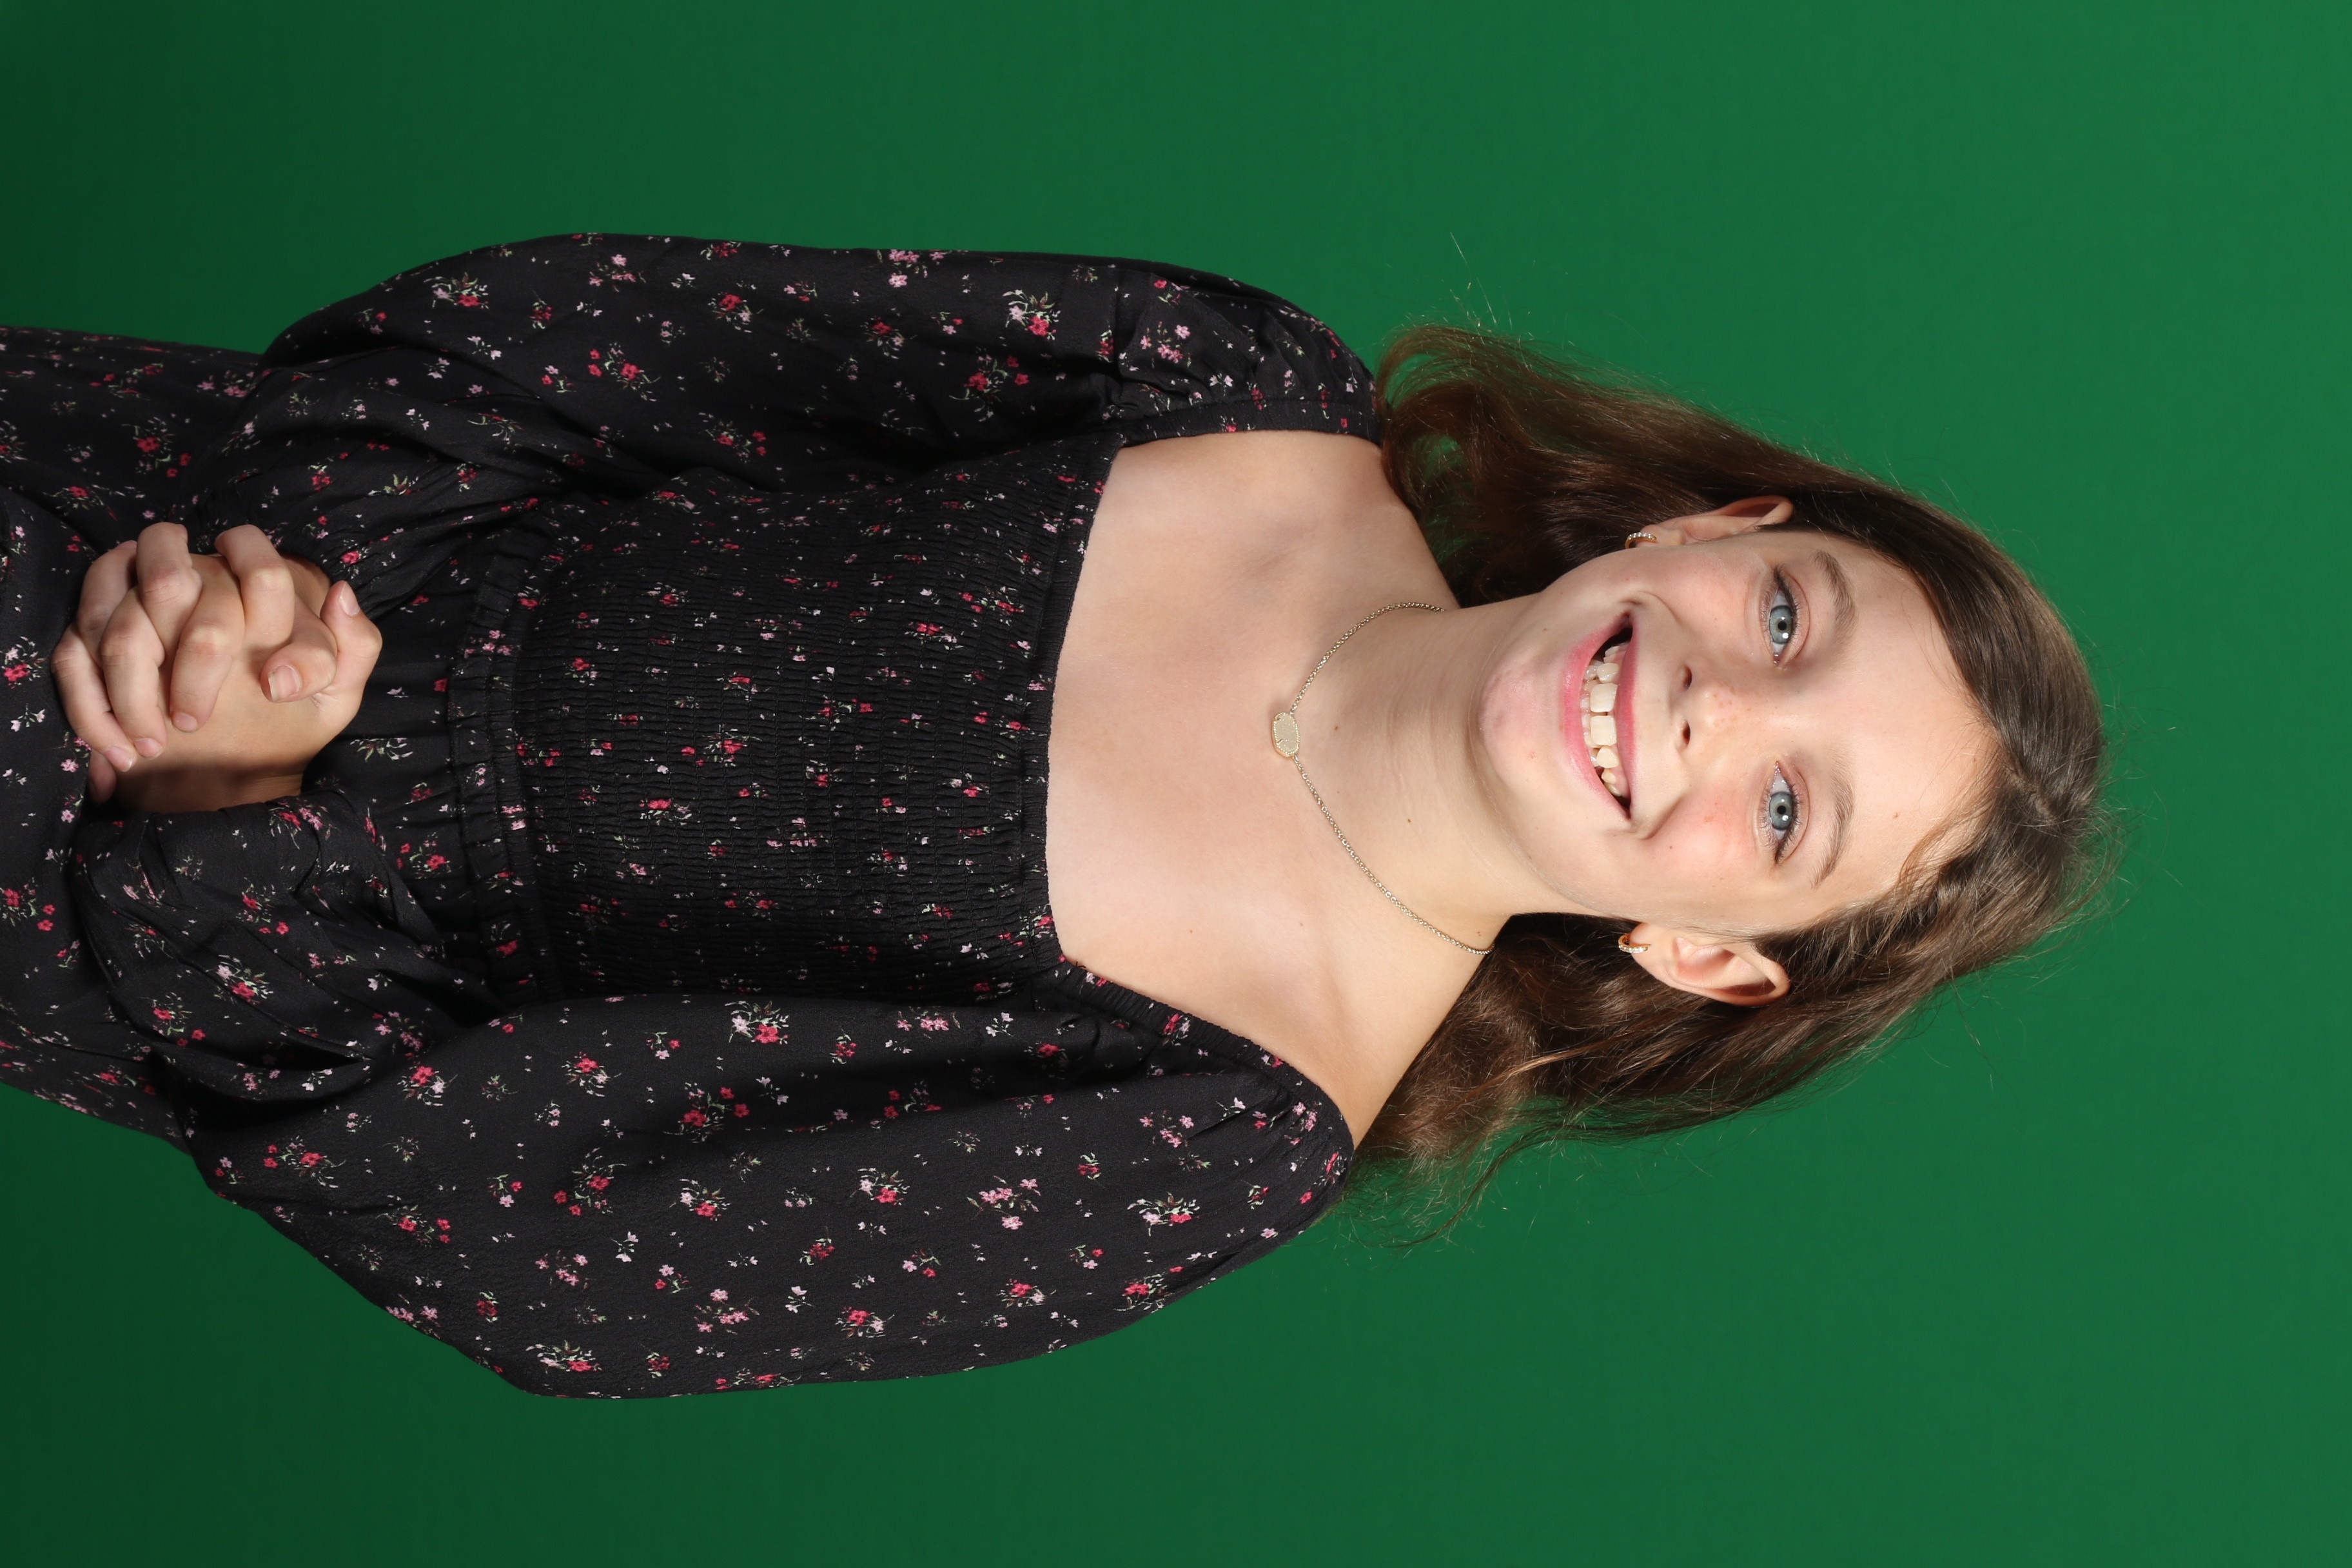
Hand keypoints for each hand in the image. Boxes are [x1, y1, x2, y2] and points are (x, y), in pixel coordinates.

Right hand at [54, 525, 381, 810]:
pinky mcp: (89, 635)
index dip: (252, 618)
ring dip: (130, 690)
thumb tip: (342, 592)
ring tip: (152, 745)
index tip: (276, 689)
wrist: (226, 760)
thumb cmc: (286, 723)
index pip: (264, 570)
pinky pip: (74, 654)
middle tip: (194, 722)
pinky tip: (117, 749)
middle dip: (188, 667)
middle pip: (175, 590)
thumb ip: (355, 649)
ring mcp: (136, 604)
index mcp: (258, 592)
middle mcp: (196, 582)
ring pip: (119, 624)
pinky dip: (91, 706)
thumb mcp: (333, 699)